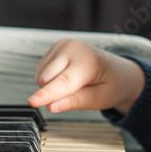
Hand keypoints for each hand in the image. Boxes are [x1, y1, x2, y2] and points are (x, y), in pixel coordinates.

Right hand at [27, 39, 144, 114]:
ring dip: (52, 86)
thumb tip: (52, 106)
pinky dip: (51, 79)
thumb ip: (75, 102)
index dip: (47, 94)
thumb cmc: (111, 85)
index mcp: (88, 61)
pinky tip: (67, 76)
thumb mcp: (99, 99)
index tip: (32, 101)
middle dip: (55, 93)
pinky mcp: (55, 47)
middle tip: (78, 92)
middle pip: (47, 80)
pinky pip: (41, 71)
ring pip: (41, 76)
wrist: (118, 72)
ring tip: (75, 83)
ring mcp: (63, 45)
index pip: (63, 82)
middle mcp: (74, 48)